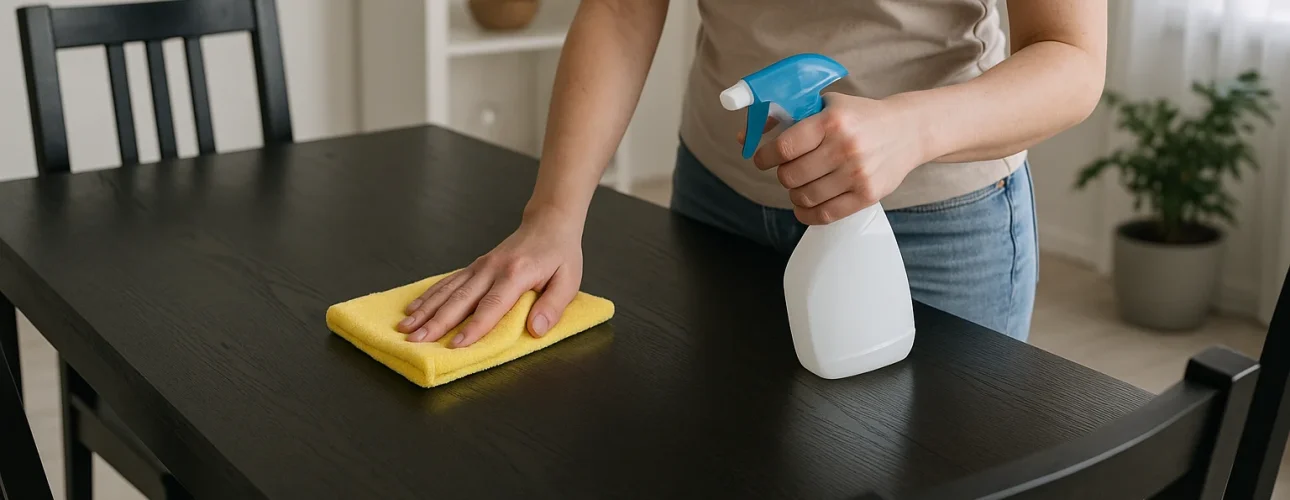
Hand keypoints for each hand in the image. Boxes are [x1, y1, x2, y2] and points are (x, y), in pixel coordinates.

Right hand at [397, 211, 582, 347]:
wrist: (548, 223)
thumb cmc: (559, 255)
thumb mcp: (568, 280)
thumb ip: (552, 306)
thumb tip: (536, 329)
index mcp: (516, 273)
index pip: (492, 305)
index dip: (474, 327)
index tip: (456, 345)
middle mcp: (492, 269)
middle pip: (460, 299)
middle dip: (437, 322)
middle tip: (416, 341)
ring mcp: (479, 266)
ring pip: (448, 290)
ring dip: (425, 310)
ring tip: (405, 328)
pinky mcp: (474, 267)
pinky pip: (447, 282)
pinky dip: (428, 296)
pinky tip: (413, 309)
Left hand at [745, 93, 927, 224]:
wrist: (907, 130)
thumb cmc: (858, 116)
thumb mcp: (824, 105)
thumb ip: (784, 117)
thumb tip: (743, 136)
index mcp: (831, 121)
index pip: (783, 147)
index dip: (764, 157)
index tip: (762, 159)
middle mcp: (844, 147)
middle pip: (790, 176)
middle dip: (782, 175)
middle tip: (789, 169)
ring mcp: (857, 173)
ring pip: (804, 197)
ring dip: (794, 194)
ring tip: (800, 184)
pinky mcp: (867, 195)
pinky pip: (825, 215)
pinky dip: (807, 214)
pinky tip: (805, 206)